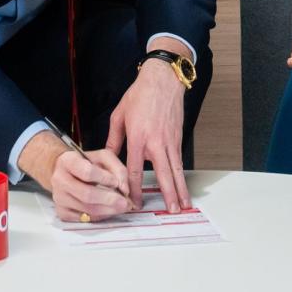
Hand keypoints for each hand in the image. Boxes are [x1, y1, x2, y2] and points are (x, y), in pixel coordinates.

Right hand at [50, 148, 132, 221]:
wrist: (65, 172)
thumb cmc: (86, 163)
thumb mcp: (103, 157)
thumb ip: (117, 169)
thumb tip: (124, 189)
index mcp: (68, 161)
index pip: (87, 172)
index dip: (104, 179)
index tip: (116, 182)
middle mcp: (59, 180)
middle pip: (87, 194)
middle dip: (109, 200)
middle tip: (125, 203)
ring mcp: (59, 198)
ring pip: (87, 209)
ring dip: (107, 210)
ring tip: (120, 207)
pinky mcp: (61, 212)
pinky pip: (83, 219)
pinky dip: (99, 217)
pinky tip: (107, 211)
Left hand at [105, 59, 189, 212]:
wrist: (162, 80)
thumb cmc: (140, 95)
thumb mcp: (119, 116)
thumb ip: (113, 139)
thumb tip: (108, 156)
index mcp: (138, 138)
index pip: (136, 171)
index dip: (134, 190)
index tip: (134, 202)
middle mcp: (156, 142)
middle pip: (163, 175)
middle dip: (167, 195)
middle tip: (171, 211)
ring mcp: (169, 141)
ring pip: (176, 170)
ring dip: (180, 189)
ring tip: (184, 204)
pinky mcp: (178, 138)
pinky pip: (179, 160)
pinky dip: (181, 174)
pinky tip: (182, 185)